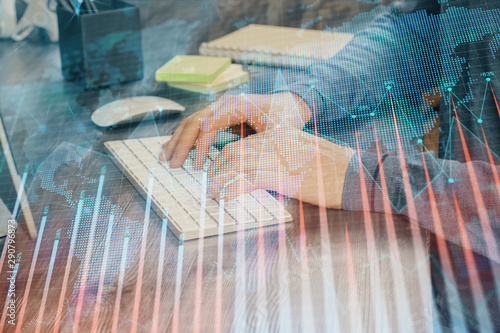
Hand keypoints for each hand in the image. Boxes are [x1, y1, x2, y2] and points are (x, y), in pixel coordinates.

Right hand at [159, 92, 311, 169]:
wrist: (292, 104)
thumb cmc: (286, 120)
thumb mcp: (275, 136)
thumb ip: (254, 149)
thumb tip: (233, 167)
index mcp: (236, 104)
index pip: (208, 126)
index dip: (199, 147)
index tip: (196, 168)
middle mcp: (224, 102)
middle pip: (194, 121)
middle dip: (180, 144)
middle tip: (170, 163)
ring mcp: (220, 106)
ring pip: (192, 122)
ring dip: (178, 140)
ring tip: (164, 156)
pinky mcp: (219, 112)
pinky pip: (198, 124)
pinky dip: (186, 137)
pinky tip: (175, 148)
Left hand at [207, 127, 353, 208]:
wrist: (354, 174)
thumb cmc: (334, 169)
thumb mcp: (305, 156)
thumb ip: (284, 159)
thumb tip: (265, 174)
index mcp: (281, 136)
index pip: (244, 143)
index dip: (226, 157)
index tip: (217, 169)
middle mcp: (276, 142)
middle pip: (235, 151)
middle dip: (217, 168)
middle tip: (209, 182)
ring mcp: (278, 157)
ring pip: (236, 164)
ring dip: (218, 179)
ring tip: (211, 192)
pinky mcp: (282, 175)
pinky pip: (248, 180)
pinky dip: (232, 189)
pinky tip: (224, 198)